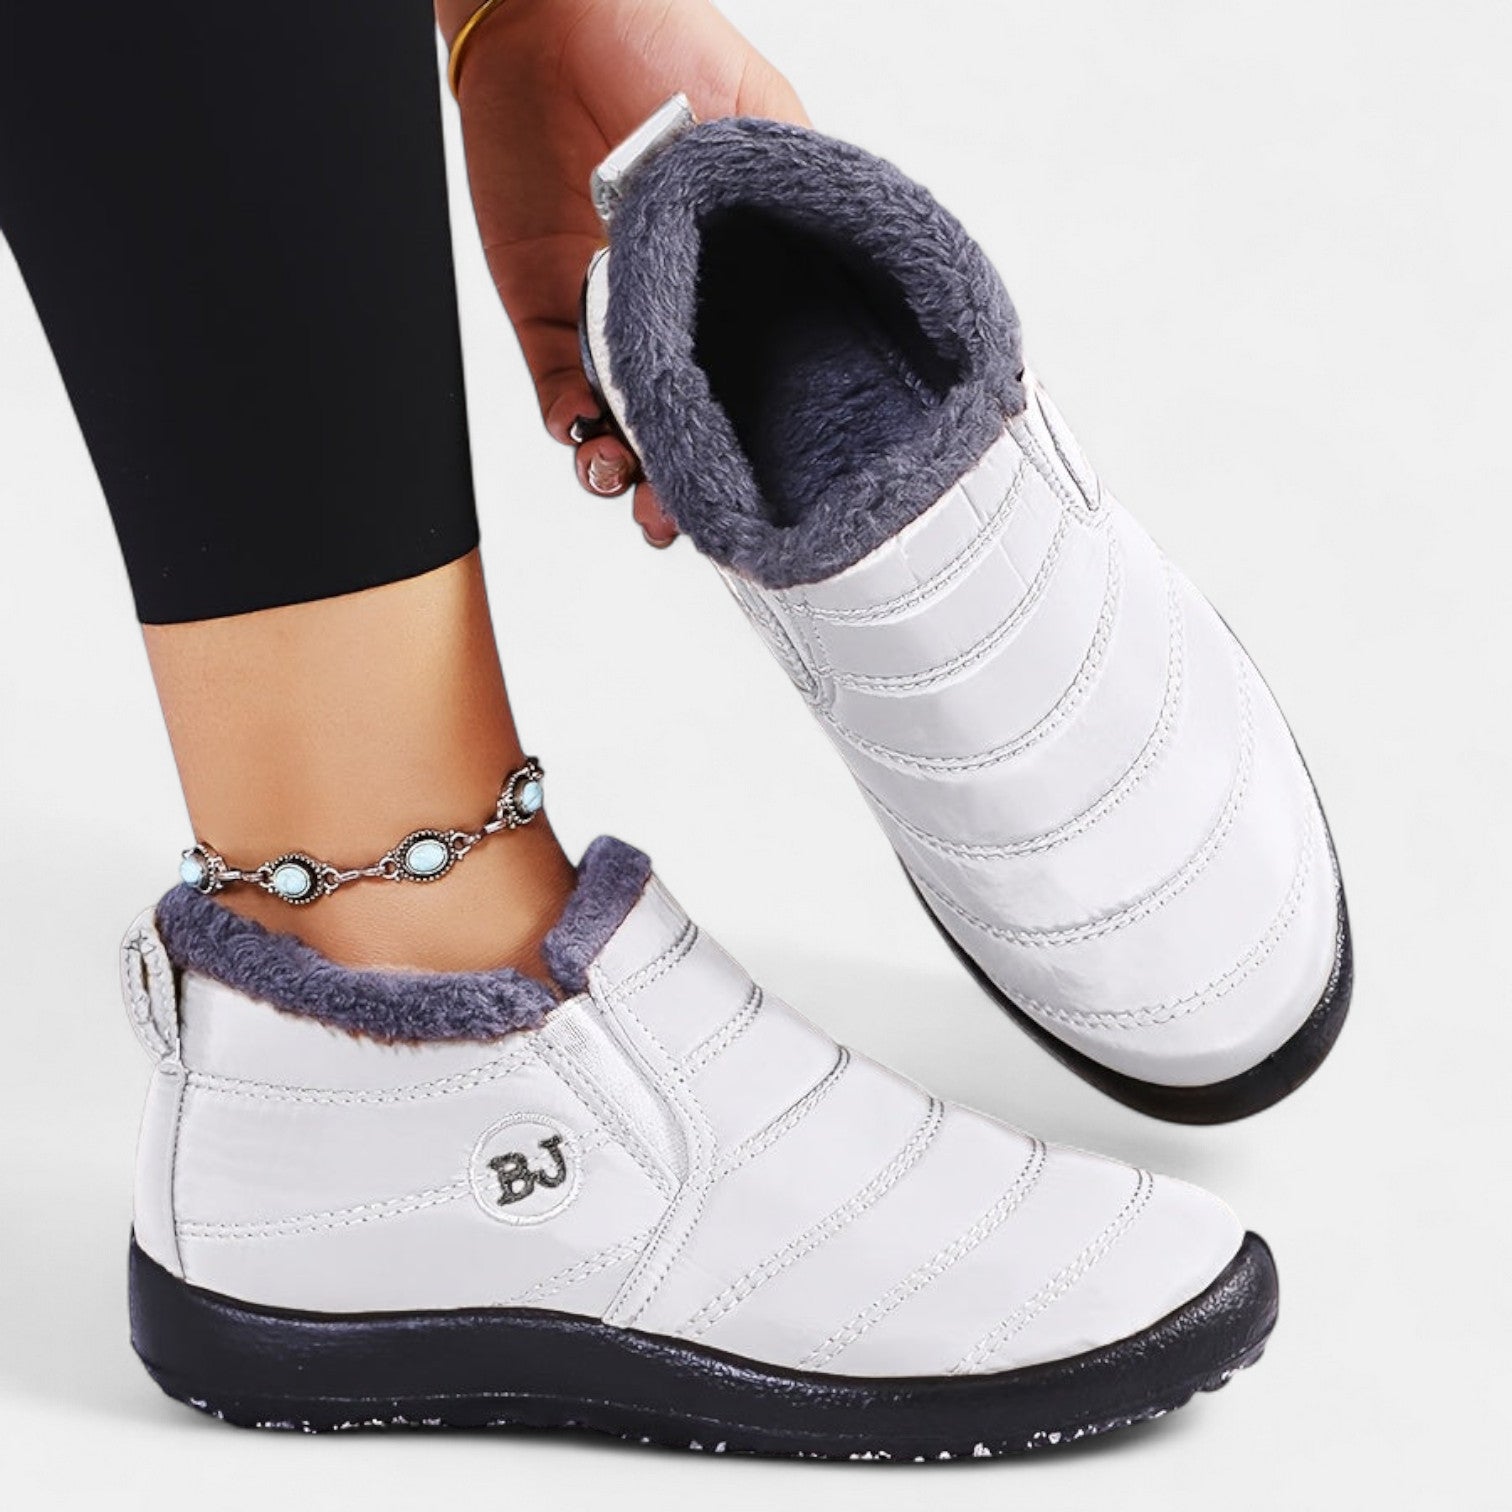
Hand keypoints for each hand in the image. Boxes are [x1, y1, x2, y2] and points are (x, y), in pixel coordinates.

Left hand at [441, 0, 807, 546]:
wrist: (554, 13)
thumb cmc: (663, 43)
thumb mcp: (762, 120)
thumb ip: (799, 202)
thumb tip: (848, 283)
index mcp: (748, 290)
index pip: (766, 389)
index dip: (768, 449)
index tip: (774, 491)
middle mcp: (685, 321)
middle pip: (696, 431)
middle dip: (693, 490)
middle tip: (690, 521)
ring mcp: (614, 326)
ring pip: (627, 431)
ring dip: (629, 474)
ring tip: (633, 491)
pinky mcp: (548, 316)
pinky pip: (558, 389)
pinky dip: (569, 422)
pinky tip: (585, 435)